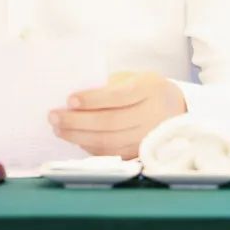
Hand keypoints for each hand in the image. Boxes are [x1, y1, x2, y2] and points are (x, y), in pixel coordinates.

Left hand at [48, 71, 186, 159]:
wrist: (176, 108)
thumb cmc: (145, 89)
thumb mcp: (133, 78)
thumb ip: (109, 85)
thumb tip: (73, 97)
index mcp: (148, 89)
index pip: (118, 96)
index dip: (93, 99)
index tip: (69, 99)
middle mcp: (151, 114)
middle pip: (110, 122)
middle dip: (78, 121)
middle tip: (53, 116)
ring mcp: (147, 136)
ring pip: (109, 141)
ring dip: (79, 136)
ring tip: (58, 129)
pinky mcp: (141, 151)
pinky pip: (112, 152)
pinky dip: (90, 147)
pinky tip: (75, 139)